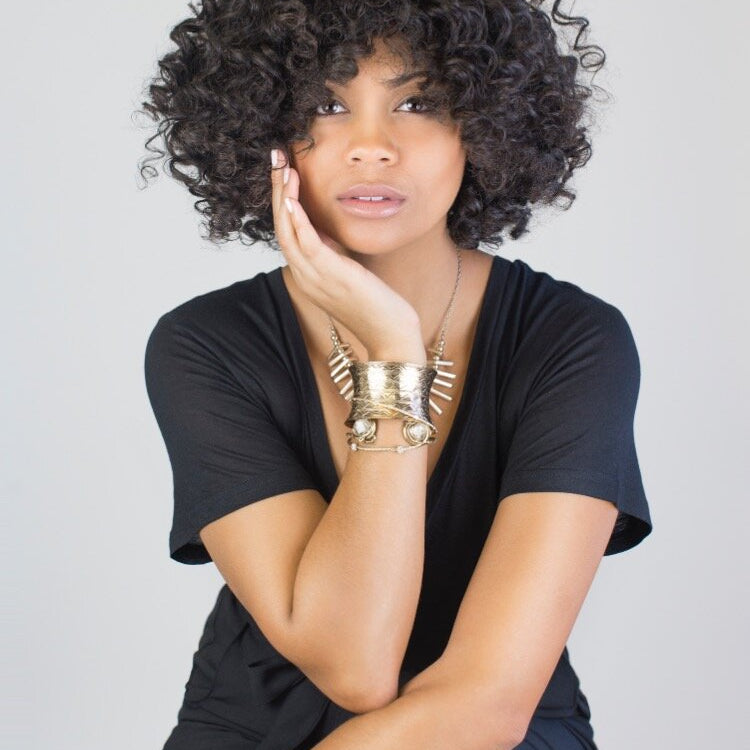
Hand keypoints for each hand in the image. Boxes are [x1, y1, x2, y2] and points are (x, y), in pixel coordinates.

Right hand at [270, 148, 422, 356]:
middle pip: (281, 228)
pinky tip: (293, 199)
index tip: (282, 172)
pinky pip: (308, 245)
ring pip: (288, 232)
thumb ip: (334, 256)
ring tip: (283, 168)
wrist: (392, 338)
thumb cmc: (376, 308)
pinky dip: (298, 221)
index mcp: (309, 276)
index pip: (287, 233)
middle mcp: (306, 277)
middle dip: (276, 191)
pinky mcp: (333, 277)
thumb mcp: (350, 275)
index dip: (281, 201)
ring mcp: (317, 279)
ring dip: (283, 198)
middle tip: (276, 158)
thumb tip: (325, 232)